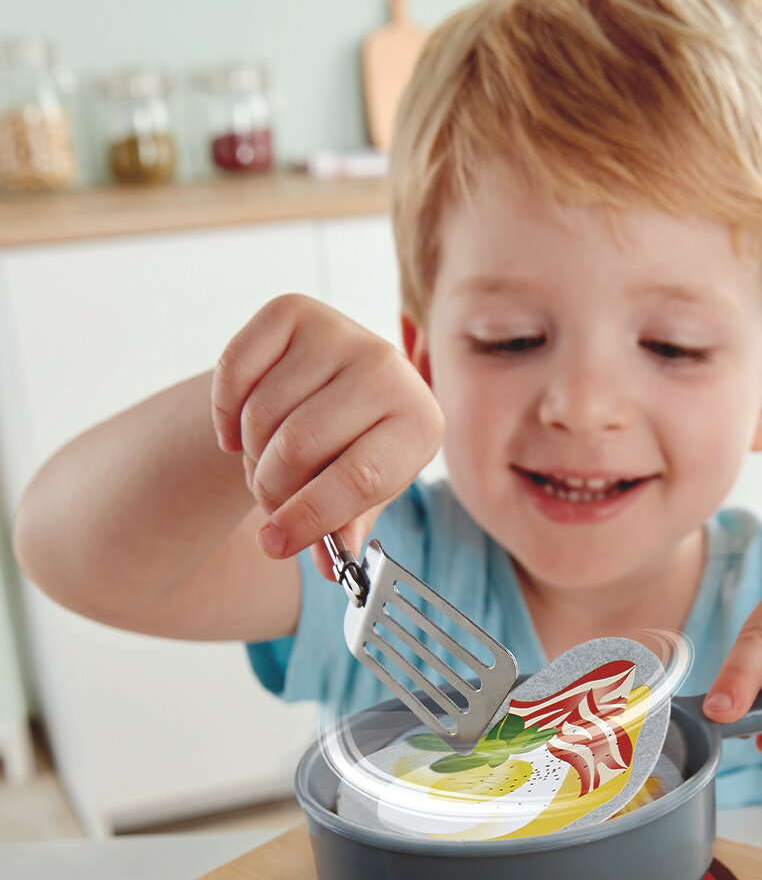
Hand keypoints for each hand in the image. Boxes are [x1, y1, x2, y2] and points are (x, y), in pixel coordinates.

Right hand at [211, 294, 443, 580]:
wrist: (336, 382)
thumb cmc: (358, 448)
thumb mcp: (365, 493)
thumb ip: (345, 527)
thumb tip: (330, 569)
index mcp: (419, 422)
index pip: (359, 479)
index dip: (310, 517)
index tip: (274, 545)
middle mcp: (388, 368)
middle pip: (301, 448)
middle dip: (272, 489)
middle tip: (269, 502)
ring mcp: (340, 333)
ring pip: (261, 414)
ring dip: (249, 454)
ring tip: (265, 462)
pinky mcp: (293, 310)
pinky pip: (233, 373)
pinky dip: (224, 413)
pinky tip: (238, 430)